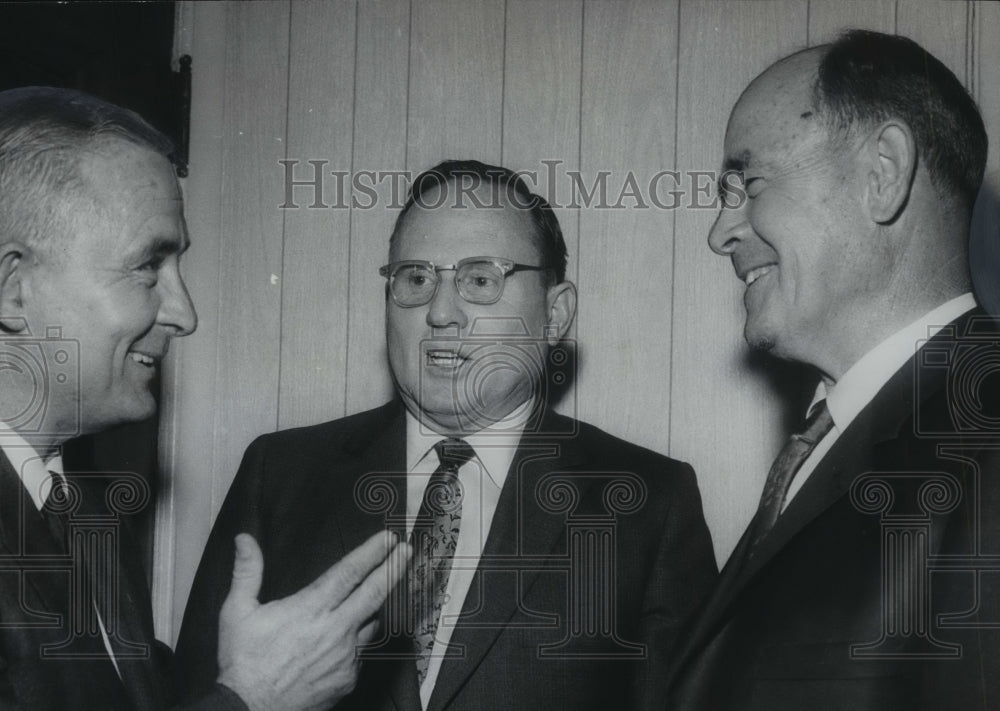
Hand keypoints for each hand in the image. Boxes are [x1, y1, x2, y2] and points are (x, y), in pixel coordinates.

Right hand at [215, 530, 409, 710]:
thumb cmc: (242, 662)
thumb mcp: (236, 612)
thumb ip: (247, 571)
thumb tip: (244, 539)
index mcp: (310, 609)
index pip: (350, 573)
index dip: (372, 552)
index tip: (389, 538)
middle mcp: (335, 630)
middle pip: (375, 593)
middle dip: (394, 568)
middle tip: (407, 551)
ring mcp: (345, 656)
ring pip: (373, 623)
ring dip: (377, 606)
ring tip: (380, 592)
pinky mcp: (348, 678)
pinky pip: (362, 652)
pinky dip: (360, 639)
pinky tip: (351, 635)